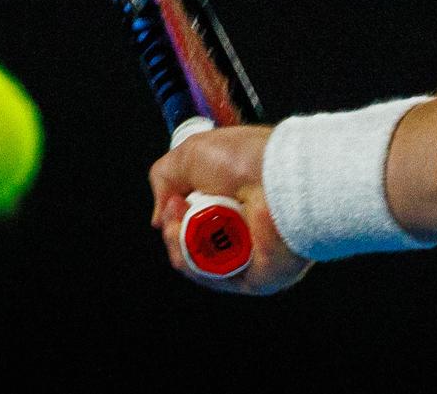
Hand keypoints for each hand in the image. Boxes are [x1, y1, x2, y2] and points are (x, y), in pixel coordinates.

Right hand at [148, 124, 311, 294]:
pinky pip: (215, 280)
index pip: (196, 223)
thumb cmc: (244, 158)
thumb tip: (160, 218)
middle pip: (192, 248)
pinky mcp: (258, 278)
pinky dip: (195, 264)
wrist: (277, 175)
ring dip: (179, 245)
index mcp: (235, 204)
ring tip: (182, 219)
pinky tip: (194, 239)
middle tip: (175, 209)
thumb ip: (165, 180)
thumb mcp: (190, 156)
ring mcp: (252, 257)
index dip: (176, 217)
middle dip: (174, 232)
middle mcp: (245, 231)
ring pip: (198, 266)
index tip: (172, 201)